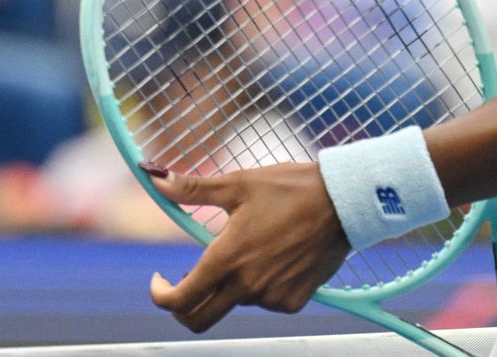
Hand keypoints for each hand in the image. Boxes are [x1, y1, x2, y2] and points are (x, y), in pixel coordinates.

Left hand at [146, 163, 350, 331]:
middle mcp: (247, 286)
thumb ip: (191, 188)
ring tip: (247, 247)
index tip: (160, 281)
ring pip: (234, 303)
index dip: (160, 295)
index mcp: (227, 258)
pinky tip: (271, 256)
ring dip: (228, 285)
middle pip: (199, 319)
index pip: (180, 299)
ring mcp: (272, 298)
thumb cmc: (290, 188)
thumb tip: (153, 177)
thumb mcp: (238, 183)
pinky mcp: (293, 301)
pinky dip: (257, 286)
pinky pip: (263, 301)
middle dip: (183, 306)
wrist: (343, 202)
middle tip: (185, 281)